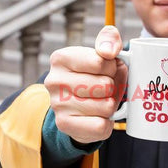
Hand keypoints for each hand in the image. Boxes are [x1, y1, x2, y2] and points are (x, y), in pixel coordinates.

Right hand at [44, 26, 127, 143]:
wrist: (81, 106)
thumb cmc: (97, 75)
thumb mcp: (105, 52)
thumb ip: (110, 41)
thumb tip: (108, 52)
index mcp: (61, 58)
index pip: (101, 62)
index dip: (113, 68)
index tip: (108, 69)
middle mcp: (54, 80)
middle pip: (105, 85)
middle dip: (114, 88)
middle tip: (106, 88)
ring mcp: (57, 104)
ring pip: (106, 106)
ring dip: (111, 106)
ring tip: (102, 101)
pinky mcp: (64, 125)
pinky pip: (100, 126)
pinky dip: (107, 123)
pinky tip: (99, 117)